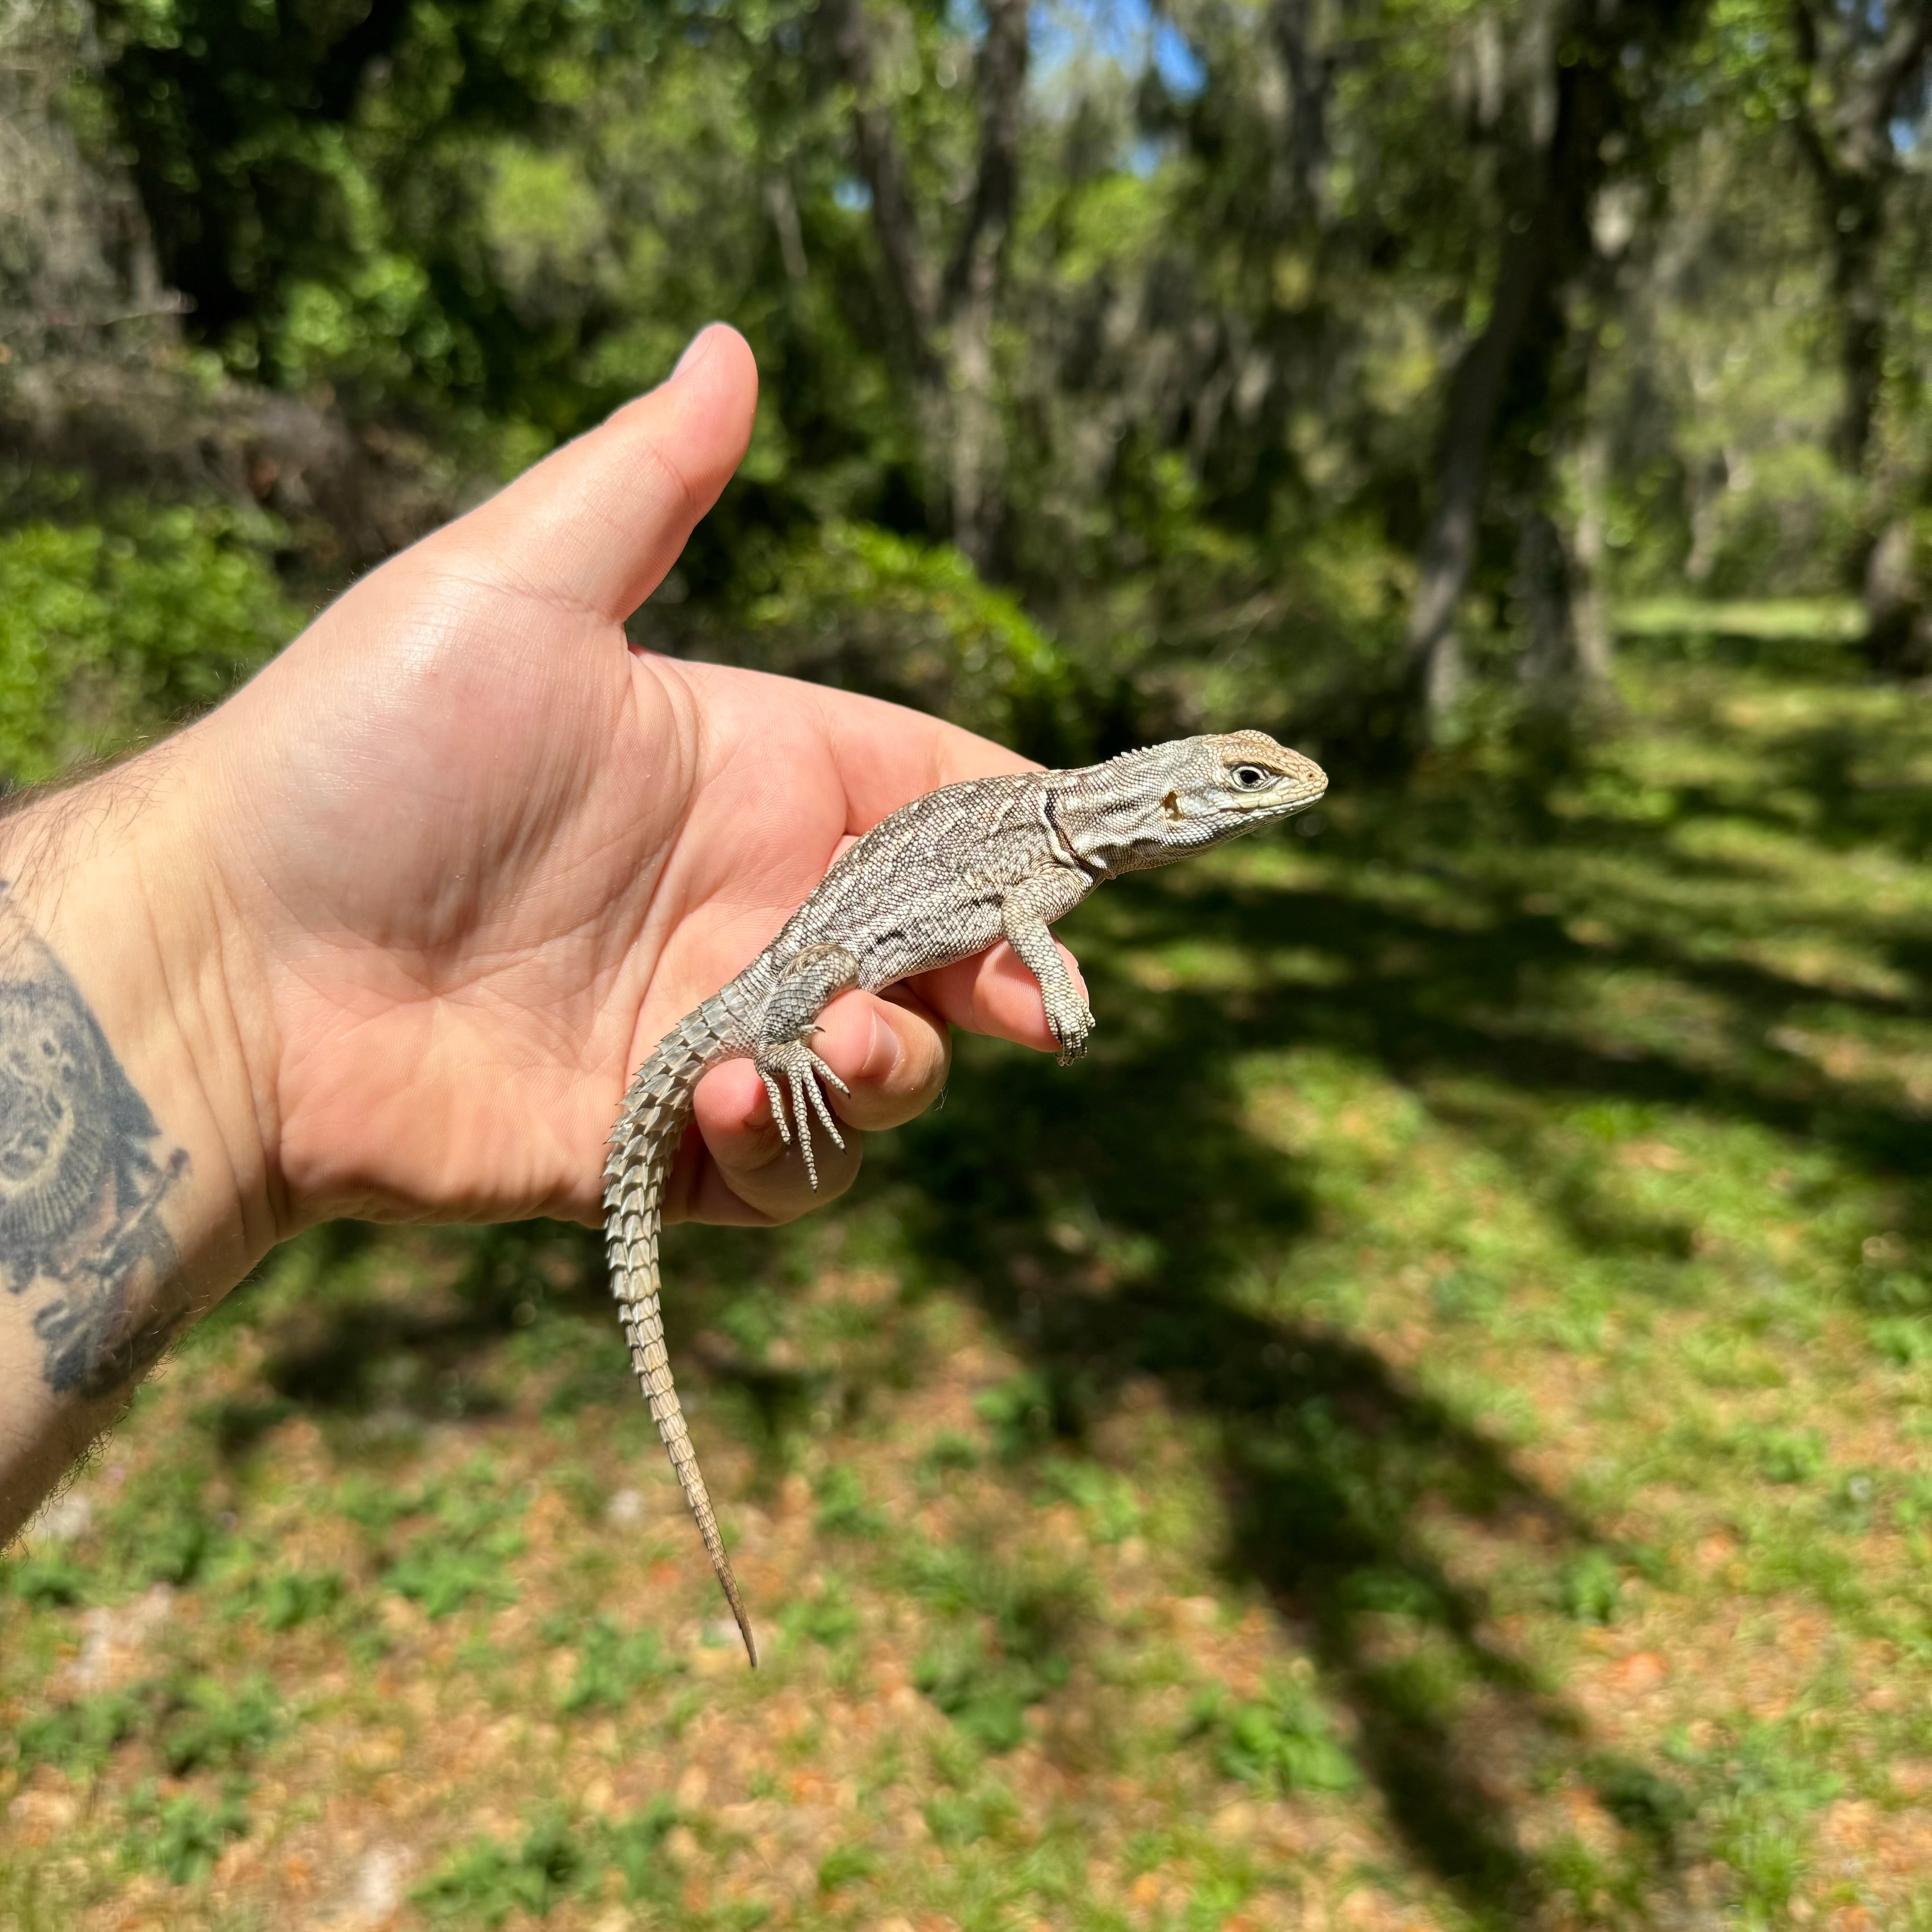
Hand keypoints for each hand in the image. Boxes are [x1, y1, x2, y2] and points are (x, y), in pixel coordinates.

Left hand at [179, 324, 1075, 1234]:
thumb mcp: (508, 585)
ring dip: (897, 1065)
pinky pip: (786, 1171)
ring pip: (882, 1069)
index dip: (1020, 830)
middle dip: (998, 973)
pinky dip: (793, 1151)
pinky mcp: (659, 1143)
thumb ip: (644, 485)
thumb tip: (732, 344)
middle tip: (1022, 1000)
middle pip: (936, 948)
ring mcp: (708, 1026)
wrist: (228, 956)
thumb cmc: (366, 753)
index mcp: (748, 771)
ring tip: (836, 1041)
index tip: (1085, 862)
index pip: (934, 795)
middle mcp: (746, 903)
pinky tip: (733, 1103)